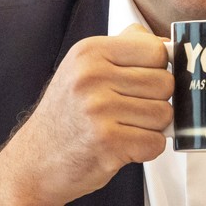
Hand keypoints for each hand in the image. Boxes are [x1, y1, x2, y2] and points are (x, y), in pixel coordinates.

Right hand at [0, 24, 173, 204]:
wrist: (34, 160)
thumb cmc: (68, 113)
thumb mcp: (86, 66)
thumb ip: (127, 48)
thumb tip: (170, 45)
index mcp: (90, 51)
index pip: (155, 50)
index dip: (158, 68)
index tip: (144, 79)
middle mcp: (92, 76)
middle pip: (164, 83)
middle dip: (156, 100)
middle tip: (130, 109)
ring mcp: (98, 109)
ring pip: (164, 114)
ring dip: (152, 126)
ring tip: (125, 127)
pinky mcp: (107, 142)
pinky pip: (155, 143)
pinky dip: (146, 148)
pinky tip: (124, 145)